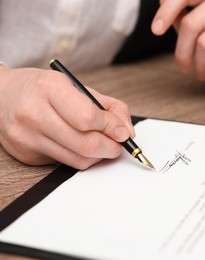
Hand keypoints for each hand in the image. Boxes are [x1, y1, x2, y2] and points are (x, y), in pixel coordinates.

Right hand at [0, 66, 133, 168]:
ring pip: (78, 160)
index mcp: (49, 88)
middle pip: (85, 144)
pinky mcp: (26, 155)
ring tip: (103, 144)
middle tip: (118, 144)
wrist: (1, 95)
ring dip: (99, 156)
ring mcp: (27, 137)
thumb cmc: (42, 89)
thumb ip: (108, 106)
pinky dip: (81, 158)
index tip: (123, 132)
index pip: (89, 118)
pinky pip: (65, 164)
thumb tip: (127, 131)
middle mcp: (34, 113)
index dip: (112, 128)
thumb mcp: (77, 85)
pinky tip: (80, 145)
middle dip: (111, 148)